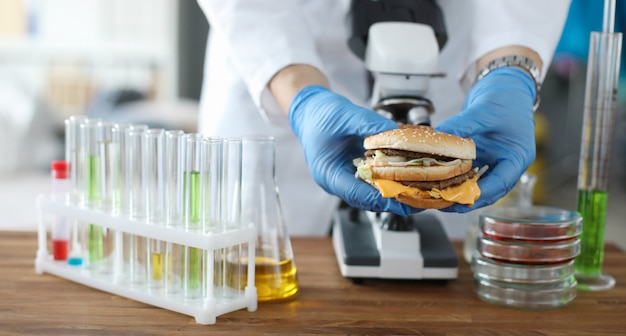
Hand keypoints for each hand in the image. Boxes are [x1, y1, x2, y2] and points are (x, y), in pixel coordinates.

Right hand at [289, 85, 414, 214]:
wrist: (311, 109)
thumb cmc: (320, 114)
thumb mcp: (346, 115)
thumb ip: (370, 124)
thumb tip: (396, 133)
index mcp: (328, 173)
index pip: (356, 193)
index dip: (381, 198)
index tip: (403, 200)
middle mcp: (337, 180)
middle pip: (367, 199)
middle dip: (393, 199)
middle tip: (420, 198)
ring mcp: (346, 177)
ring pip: (373, 192)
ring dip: (394, 191)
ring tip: (420, 190)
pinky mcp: (355, 171)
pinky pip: (374, 180)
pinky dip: (390, 178)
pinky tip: (408, 175)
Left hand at [435, 67, 536, 211]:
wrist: (505, 85)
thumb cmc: (505, 97)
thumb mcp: (483, 111)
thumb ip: (462, 126)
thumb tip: (438, 137)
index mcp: (517, 157)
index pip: (501, 183)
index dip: (479, 193)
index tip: (459, 199)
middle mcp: (507, 164)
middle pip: (488, 191)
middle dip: (465, 198)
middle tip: (441, 202)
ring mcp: (494, 162)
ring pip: (476, 185)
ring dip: (457, 191)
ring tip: (436, 195)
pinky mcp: (481, 158)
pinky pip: (468, 174)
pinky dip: (454, 178)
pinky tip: (437, 181)